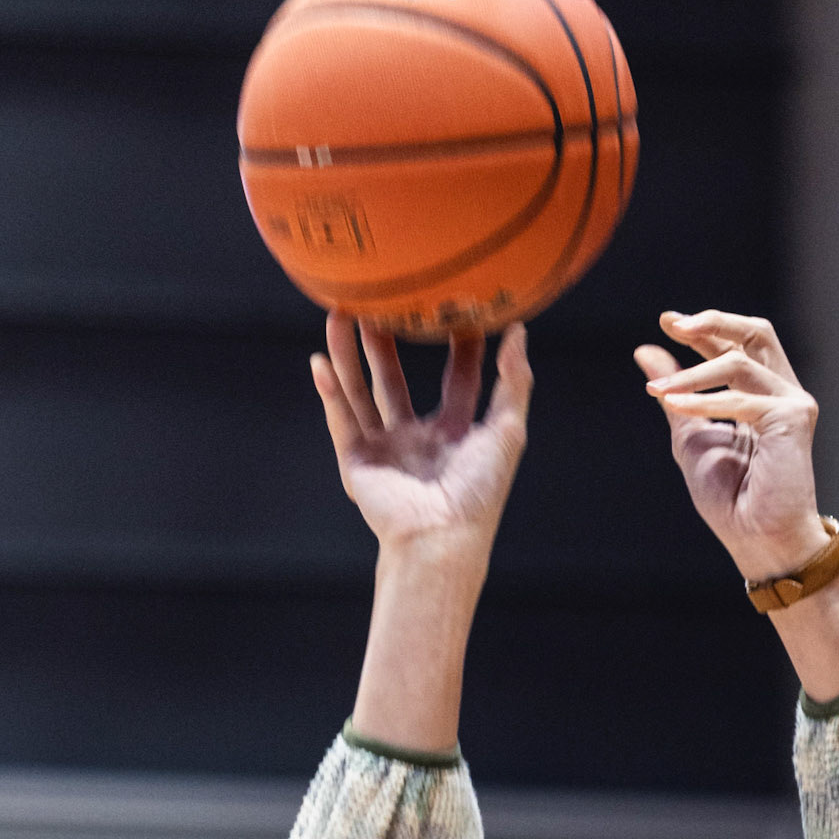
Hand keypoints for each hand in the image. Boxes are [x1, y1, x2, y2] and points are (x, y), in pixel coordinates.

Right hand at [313, 314, 531, 567]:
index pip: (457, 379)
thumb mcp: (507, 432)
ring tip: (340, 314)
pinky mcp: (358, 463)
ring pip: (361, 392)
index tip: (452, 306)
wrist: (441, 537)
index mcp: (457, 435)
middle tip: (379, 301)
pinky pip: (341, 420)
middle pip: (397, 380)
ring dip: (349, 355)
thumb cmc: (479, 493)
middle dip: (386, 343)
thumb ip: (514, 382)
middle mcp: (418, 440)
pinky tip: (319, 361)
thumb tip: (519, 332)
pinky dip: (330, 392)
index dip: (456, 344)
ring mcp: (385, 450)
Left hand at [635, 310, 826, 581]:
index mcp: (760, 393)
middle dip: (713, 322)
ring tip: (658, 392)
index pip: (736, 344)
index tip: (666, 321)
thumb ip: (675, 392)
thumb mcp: (690, 434)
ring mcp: (792, 403)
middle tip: (674, 324)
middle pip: (756, 332)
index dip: (704, 328)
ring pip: (740, 361)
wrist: (756, 538)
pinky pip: (740, 398)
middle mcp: (781, 391)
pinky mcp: (793, 419)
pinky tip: (673, 403)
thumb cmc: (730, 498)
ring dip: (692, 373)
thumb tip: (645, 350)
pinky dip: (703, 401)